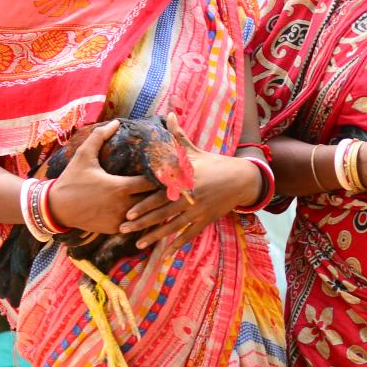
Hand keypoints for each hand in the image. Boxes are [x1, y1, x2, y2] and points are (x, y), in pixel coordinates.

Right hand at [45, 121, 158, 234]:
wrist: (55, 208)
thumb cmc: (71, 179)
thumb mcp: (83, 156)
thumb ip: (99, 137)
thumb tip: (115, 122)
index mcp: (120, 187)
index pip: (153, 183)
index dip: (161, 177)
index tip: (166, 170)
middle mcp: (124, 206)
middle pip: (154, 200)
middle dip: (161, 192)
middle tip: (170, 184)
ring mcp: (121, 220)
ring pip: (146, 214)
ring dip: (152, 206)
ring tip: (161, 196)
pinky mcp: (115, 229)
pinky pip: (135, 224)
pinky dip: (141, 218)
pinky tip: (146, 209)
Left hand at [122, 114, 261, 249]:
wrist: (243, 178)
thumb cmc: (215, 163)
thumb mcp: (195, 149)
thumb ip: (177, 135)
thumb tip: (168, 113)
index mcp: (185, 180)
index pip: (160, 194)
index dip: (144, 203)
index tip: (128, 211)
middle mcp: (190, 197)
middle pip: (163, 212)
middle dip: (142, 222)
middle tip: (123, 229)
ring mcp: (198, 210)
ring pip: (173, 226)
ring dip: (155, 236)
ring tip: (138, 243)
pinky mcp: (206, 219)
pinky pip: (189, 233)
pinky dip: (177, 243)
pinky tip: (165, 252)